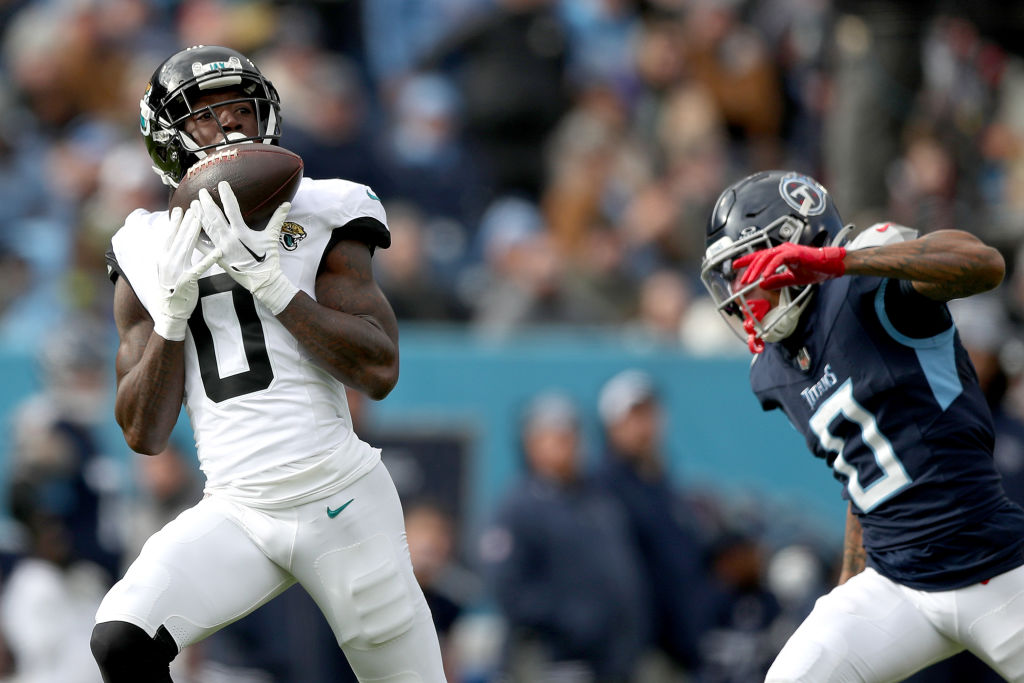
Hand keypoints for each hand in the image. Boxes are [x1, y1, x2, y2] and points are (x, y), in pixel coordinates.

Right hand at [154, 206, 221, 340]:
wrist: (170, 312)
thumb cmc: (174, 289)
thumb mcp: (170, 269)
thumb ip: (174, 255)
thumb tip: (179, 241)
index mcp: (163, 258)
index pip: (169, 236)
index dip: (174, 222)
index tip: (180, 208)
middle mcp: (167, 261)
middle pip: (179, 237)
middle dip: (188, 220)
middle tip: (196, 205)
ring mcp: (176, 270)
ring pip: (186, 247)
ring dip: (194, 231)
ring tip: (201, 218)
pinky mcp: (187, 280)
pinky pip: (200, 267)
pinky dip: (210, 259)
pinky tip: (219, 251)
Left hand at [197, 181, 298, 314]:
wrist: (262, 280)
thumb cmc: (268, 259)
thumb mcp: (272, 237)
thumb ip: (277, 219)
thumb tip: (287, 204)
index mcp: (242, 232)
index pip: (232, 209)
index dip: (226, 195)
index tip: (221, 184)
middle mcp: (229, 238)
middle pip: (214, 216)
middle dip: (207, 202)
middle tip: (202, 191)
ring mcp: (220, 248)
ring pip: (206, 228)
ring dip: (199, 215)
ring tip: (193, 204)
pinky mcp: (216, 257)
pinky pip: (203, 246)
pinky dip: (195, 237)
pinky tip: (189, 229)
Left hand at [734, 243, 845, 289]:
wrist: (831, 266)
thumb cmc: (814, 270)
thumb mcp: (791, 279)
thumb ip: (777, 281)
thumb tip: (763, 285)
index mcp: (781, 254)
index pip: (760, 256)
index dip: (747, 261)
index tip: (734, 266)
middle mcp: (783, 250)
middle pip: (760, 257)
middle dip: (749, 268)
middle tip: (742, 280)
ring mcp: (788, 250)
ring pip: (767, 257)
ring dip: (757, 269)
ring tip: (750, 280)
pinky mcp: (795, 253)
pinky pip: (779, 259)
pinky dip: (771, 268)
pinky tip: (765, 276)